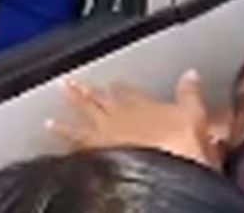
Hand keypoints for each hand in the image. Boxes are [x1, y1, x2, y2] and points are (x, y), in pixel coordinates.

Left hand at [46, 70, 221, 169]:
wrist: (161, 169)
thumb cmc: (181, 148)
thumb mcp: (194, 117)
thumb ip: (189, 94)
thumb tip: (191, 74)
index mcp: (146, 107)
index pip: (131, 93)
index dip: (121, 88)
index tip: (113, 82)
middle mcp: (121, 116)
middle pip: (102, 99)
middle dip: (88, 89)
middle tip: (73, 80)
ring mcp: (104, 132)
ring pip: (84, 112)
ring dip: (72, 100)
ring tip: (61, 90)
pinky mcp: (93, 149)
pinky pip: (72, 137)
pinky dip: (60, 130)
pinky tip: (49, 124)